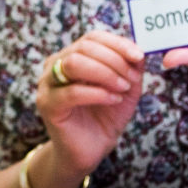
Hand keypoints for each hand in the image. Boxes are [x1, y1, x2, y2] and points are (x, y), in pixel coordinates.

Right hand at [35, 30, 145, 179]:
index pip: (92, 37)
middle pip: (83, 47)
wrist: (91, 150)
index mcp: (72, 56)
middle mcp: (55, 65)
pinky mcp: (47, 105)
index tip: (139, 56)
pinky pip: (72, 92)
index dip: (117, 43)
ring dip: (105, 73)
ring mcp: (47, 84)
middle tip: (132, 79)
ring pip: (74, 64)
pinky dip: (97, 93)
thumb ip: (131, 67)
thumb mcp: (125, 88)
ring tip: (122, 88)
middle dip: (114, 60)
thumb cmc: (106, 116)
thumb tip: (140, 49)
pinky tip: (113, 100)